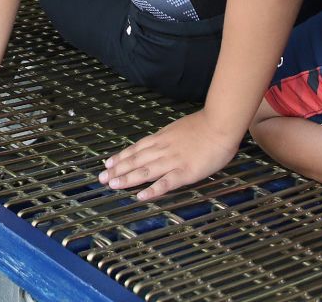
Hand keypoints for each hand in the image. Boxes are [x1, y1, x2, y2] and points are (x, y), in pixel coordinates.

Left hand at [100, 110, 242, 201]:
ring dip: (127, 179)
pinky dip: (152, 190)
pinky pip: (166, 182)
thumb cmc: (204, 126)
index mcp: (162, 138)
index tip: (107, 163)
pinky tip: (141, 196)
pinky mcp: (185, 172)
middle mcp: (162, 149)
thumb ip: (167, 137)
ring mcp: (173, 161)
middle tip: (101, 178)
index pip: (136, 148)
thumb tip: (158, 142)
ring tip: (113, 185)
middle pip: (135, 160)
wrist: (220, 125)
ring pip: (145, 171)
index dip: (121, 156)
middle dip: (117, 169)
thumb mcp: (179, 128)